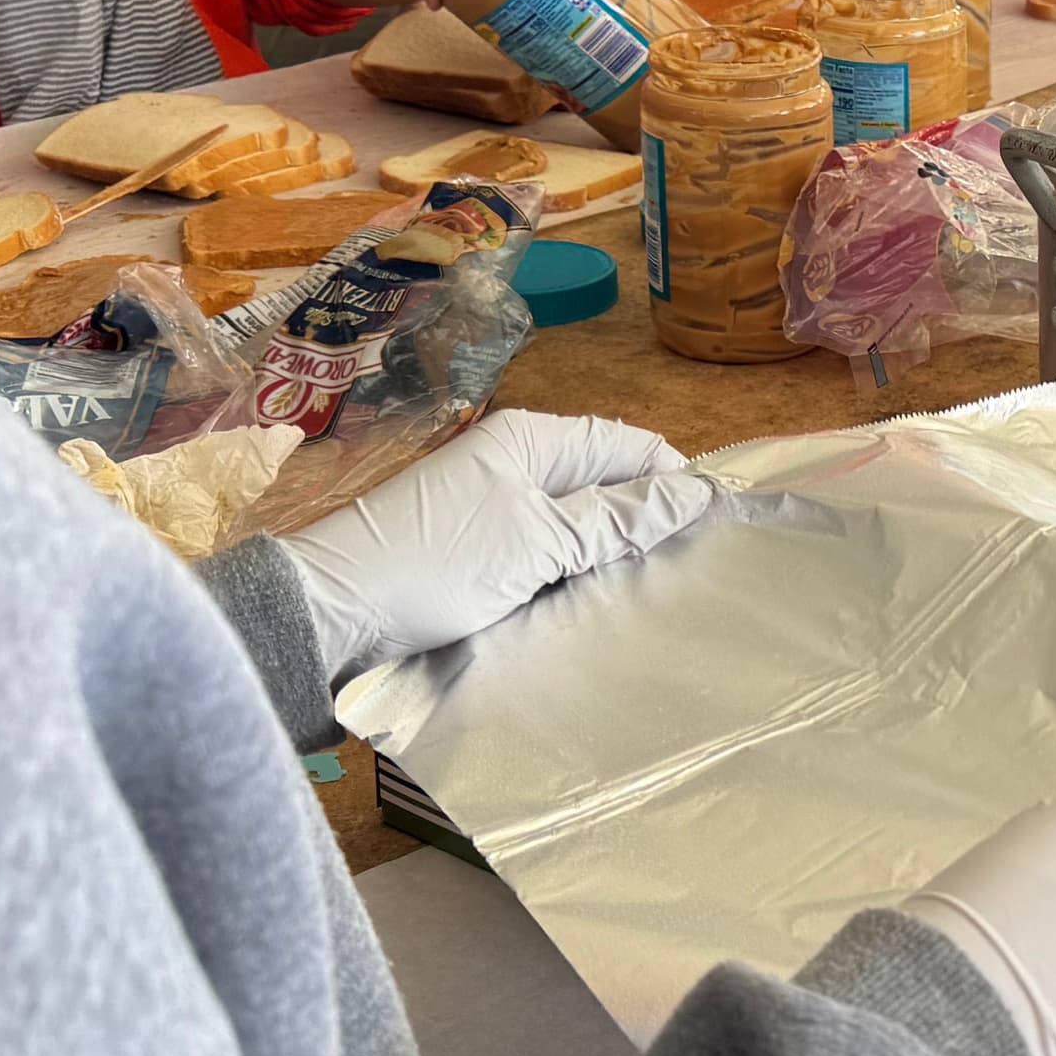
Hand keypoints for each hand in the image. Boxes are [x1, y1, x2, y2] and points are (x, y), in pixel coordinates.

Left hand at [274, 409, 722, 680]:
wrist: (333, 616)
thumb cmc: (437, 566)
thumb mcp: (540, 543)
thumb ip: (618, 520)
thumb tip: (697, 492)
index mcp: (530, 439)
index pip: (629, 444)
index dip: (676, 479)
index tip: (722, 526)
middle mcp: (513, 462)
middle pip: (605, 485)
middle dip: (646, 523)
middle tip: (696, 571)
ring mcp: (493, 509)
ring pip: (576, 527)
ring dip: (607, 557)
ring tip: (656, 594)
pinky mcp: (477, 553)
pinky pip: (544, 556)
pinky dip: (570, 578)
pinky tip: (595, 608)